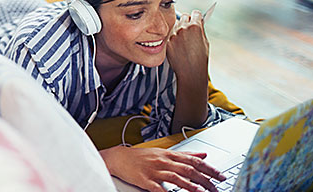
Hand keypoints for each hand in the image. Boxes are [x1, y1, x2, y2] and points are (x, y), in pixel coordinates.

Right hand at [101, 146, 225, 191]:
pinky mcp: (145, 180)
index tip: (221, 176)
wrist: (119, 158)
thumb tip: (203, 153)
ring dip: (192, 187)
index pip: (194, 160)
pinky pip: (159, 189)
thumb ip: (185, 154)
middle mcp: (164, 161)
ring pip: (177, 178)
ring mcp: (155, 171)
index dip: (209, 168)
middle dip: (205, 179)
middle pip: (189, 169)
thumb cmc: (142, 156)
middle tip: (216, 188)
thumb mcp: (164, 152)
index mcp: (170, 154)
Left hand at [167, 10, 208, 79]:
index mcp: (195, 26)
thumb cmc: (200, 58)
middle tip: (189, 29)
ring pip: (176, 25)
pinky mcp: (167, 41)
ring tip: (184, 39)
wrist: (190, 72)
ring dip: (179, 29)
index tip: (196, 19)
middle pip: (184, 17)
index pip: (195, 13)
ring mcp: (174, 35)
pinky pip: (170, 35)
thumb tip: (198, 22)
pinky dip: (173, 38)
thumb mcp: (205, 41)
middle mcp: (183, 28)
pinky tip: (178, 46)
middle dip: (187, 21)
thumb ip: (200, 30)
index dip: (197, 17)